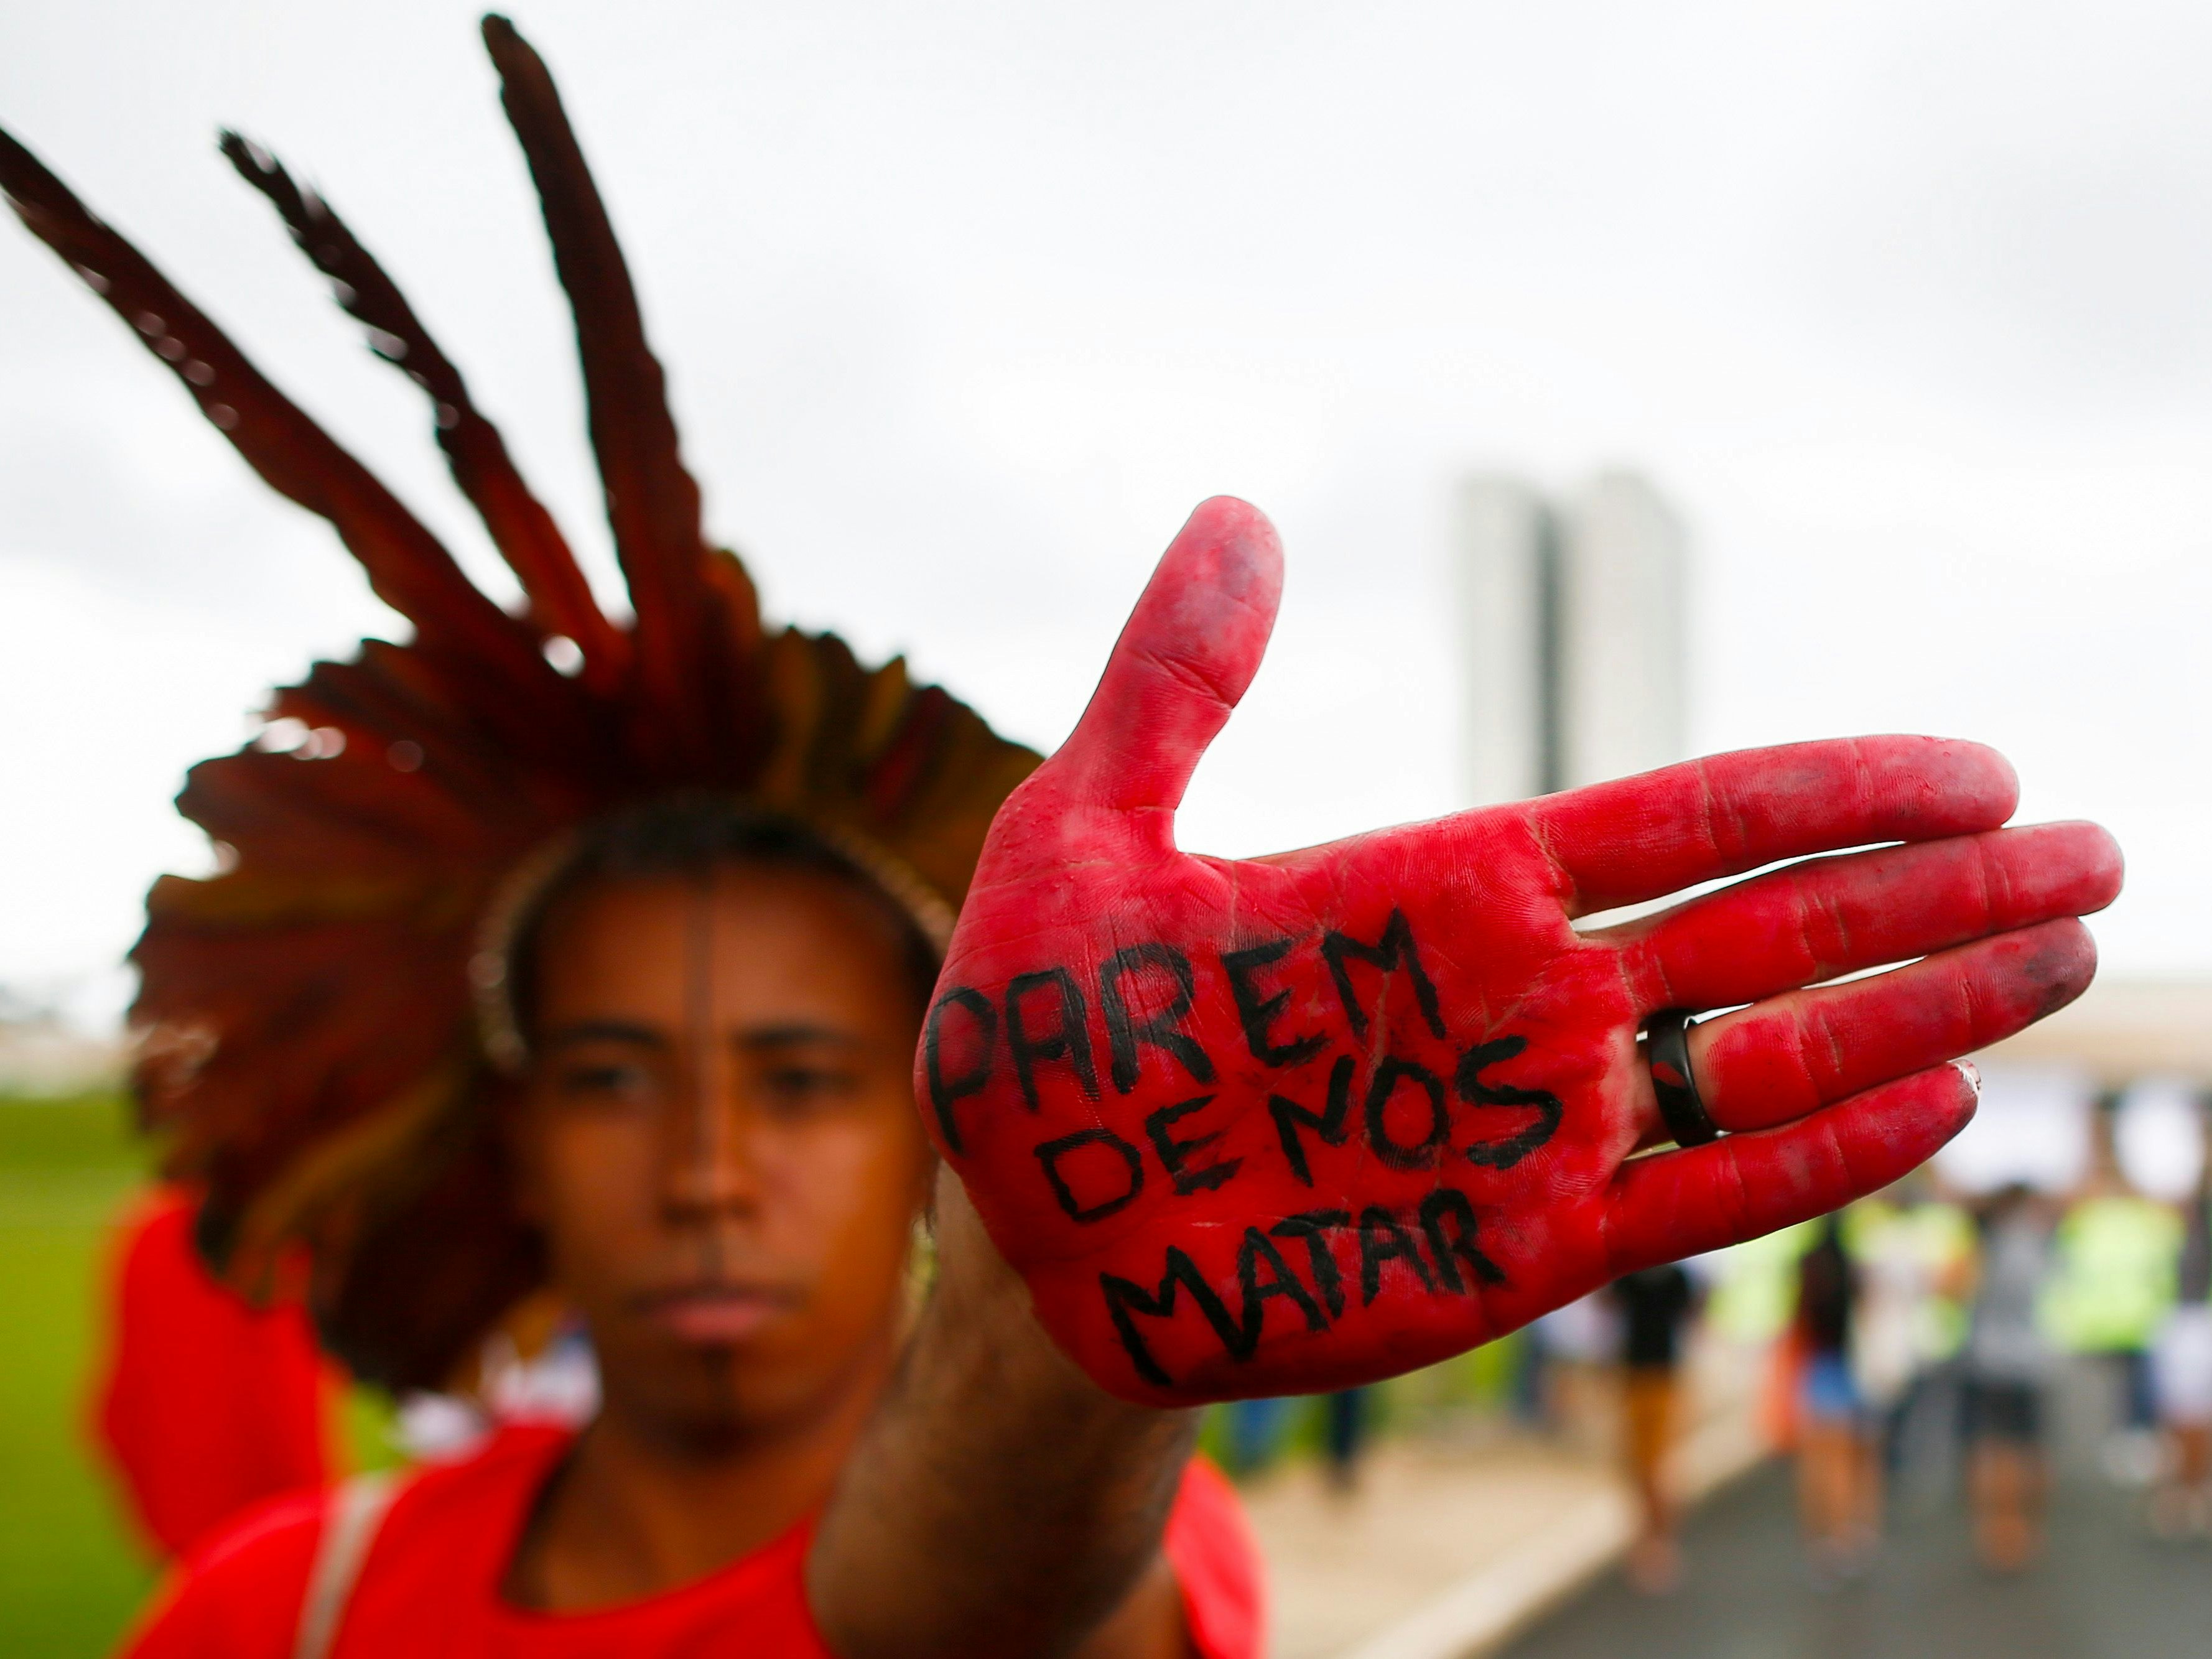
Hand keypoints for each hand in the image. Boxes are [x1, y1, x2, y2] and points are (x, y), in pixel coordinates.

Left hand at [920, 498, 2120, 1404]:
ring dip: (1922, 1011)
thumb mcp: (1087, 827)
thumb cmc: (1044, 1026)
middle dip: (1934, 895)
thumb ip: (1175, 680)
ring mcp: (1532, 1126)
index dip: (1834, 792)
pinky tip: (1934, 1105)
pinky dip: (1815, 1153)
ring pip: (1769, 1056)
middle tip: (2093, 855)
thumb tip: (1235, 508)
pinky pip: (1696, 1196)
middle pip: (1774, 927)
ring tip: (2062, 961)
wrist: (1024, 1220)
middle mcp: (1522, 999)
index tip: (1978, 771)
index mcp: (1447, 885)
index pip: (1685, 818)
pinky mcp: (1515, 1251)